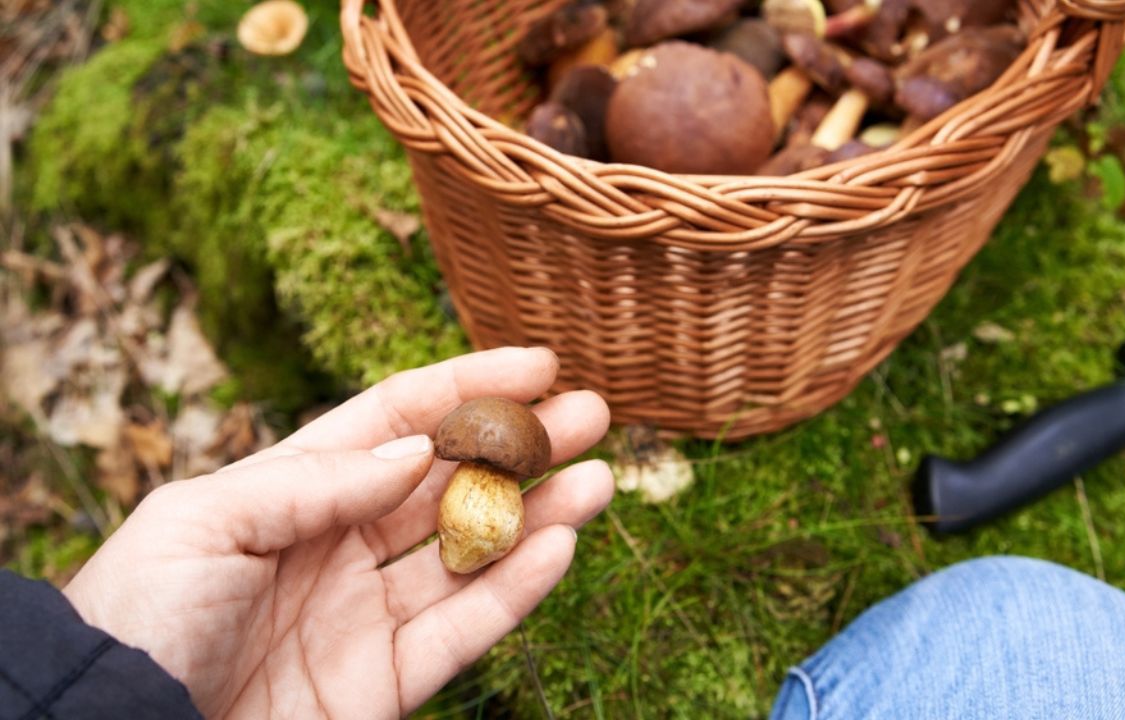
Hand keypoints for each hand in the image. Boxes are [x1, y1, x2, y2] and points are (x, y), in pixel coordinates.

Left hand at [63, 348, 612, 718]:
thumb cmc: (134, 619)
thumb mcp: (204, 520)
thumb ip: (316, 480)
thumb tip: (413, 452)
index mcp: (288, 492)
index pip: (393, 423)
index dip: (465, 387)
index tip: (537, 364)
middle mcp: (336, 546)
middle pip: (449, 484)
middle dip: (520, 446)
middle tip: (592, 414)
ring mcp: (364, 616)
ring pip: (472, 554)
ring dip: (539, 514)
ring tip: (600, 477)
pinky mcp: (384, 684)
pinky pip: (465, 630)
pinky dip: (517, 589)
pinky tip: (561, 545)